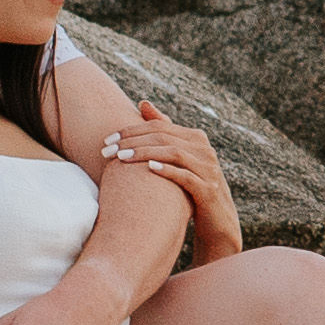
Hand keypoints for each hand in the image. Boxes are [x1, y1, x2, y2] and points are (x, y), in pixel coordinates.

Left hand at [107, 118, 242, 261]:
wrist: (217, 221)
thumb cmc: (191, 187)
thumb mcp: (179, 159)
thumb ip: (164, 131)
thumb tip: (142, 102)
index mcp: (196, 138)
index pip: (159, 126)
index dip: (131, 130)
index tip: (107, 140)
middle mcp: (205, 150)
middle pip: (164, 137)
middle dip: (131, 142)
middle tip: (106, 151)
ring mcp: (209, 169)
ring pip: (174, 153)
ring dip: (144, 153)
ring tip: (120, 159)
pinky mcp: (209, 190)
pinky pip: (186, 177)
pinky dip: (167, 170)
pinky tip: (149, 169)